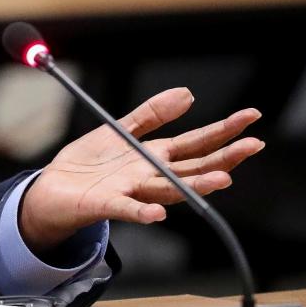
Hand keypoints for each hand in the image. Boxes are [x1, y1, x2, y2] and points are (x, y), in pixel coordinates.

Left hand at [19, 87, 262, 253]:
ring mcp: (131, 192)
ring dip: (196, 185)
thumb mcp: (119, 131)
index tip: (252, 116)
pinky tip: (158, 213)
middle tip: (253, 145)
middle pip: (194, 167)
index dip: (224, 130)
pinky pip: (127, 209)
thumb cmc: (88, 164)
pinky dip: (142, 211)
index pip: (197, 143)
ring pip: (170, 190)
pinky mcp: (106, 204)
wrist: (52, 189)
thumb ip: (151, 114)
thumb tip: (188, 93)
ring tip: (223, 178)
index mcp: (154, 157)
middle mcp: (150, 176)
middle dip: (225, 157)